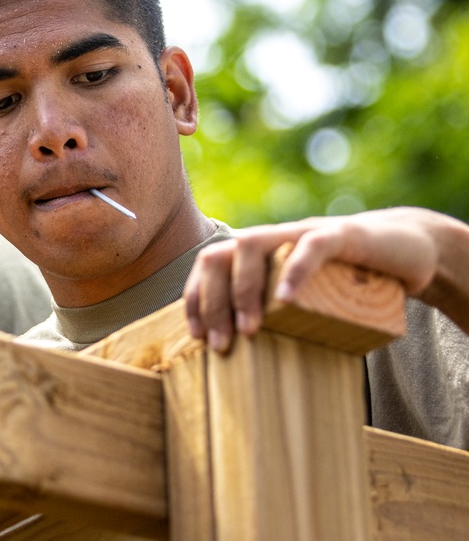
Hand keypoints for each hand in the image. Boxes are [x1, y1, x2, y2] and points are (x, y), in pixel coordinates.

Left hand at [183, 208, 461, 353]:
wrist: (408, 248)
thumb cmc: (347, 282)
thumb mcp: (302, 301)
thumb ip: (276, 319)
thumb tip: (246, 371)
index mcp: (256, 254)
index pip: (207, 265)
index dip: (195, 299)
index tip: (196, 337)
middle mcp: (271, 238)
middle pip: (217, 256)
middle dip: (211, 302)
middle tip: (221, 345)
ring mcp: (301, 231)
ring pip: (251, 245)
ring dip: (243, 289)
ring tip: (250, 330)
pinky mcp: (341, 235)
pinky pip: (310, 246)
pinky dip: (294, 272)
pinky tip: (287, 302)